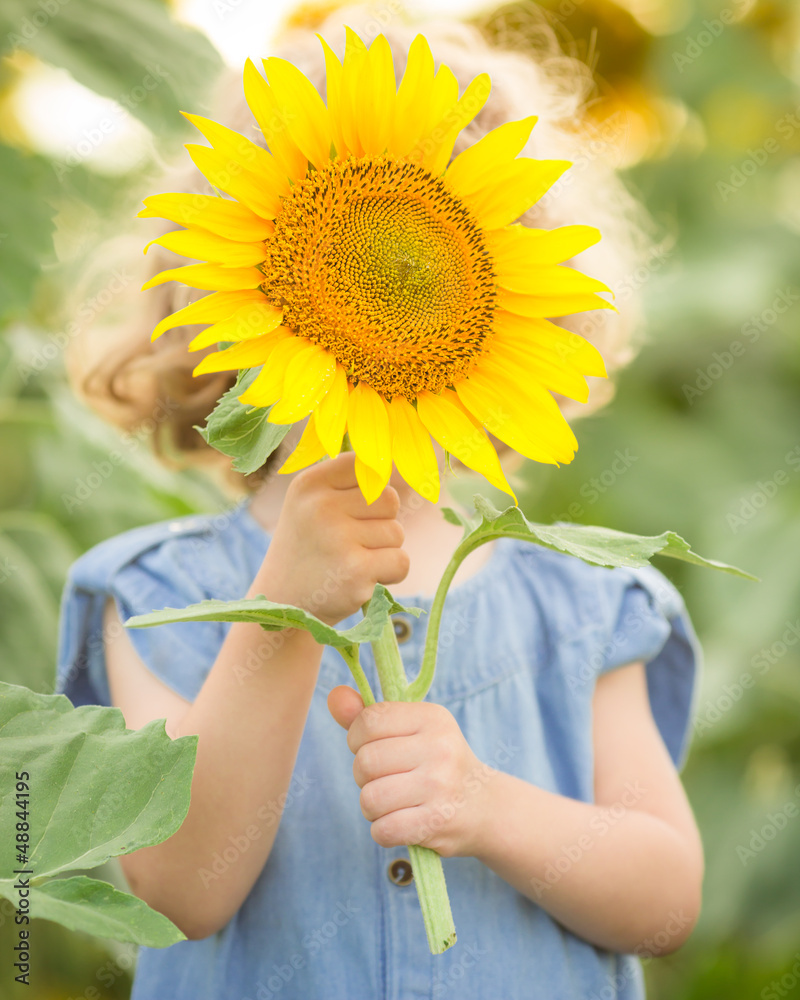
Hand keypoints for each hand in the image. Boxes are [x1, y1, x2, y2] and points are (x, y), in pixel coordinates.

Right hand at [258, 452, 409, 625]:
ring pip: (397, 532)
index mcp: (309, 484)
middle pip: (389, 499)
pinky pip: (401, 561)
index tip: (353, 508)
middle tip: (350, 542)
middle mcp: (321, 507)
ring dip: (383, 550)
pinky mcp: (356, 572)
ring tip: (350, 561)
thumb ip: (347, 482)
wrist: (284, 605)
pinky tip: (360, 579)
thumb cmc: (309, 548)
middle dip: (380, 522)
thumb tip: (392, 463)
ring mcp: (338, 540)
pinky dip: (390, 574)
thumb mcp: (310, 504)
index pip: (365, 466)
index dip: (371, 488)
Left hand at [328, 686, 492, 857]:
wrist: (485, 806)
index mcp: (432, 717)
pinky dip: (383, 831)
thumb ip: (368, 715)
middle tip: (386, 779)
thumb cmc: (436, 763)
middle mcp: (439, 747)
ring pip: (370, 798)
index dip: (357, 738)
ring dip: (373, 806)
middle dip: (364, 775)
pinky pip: (382, 829)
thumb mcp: (411, 730)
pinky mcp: (437, 822)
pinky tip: (401, 823)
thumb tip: (334, 696)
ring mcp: (440, 786)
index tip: (373, 747)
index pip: (369, 721)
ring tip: (393, 802)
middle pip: (365, 761)